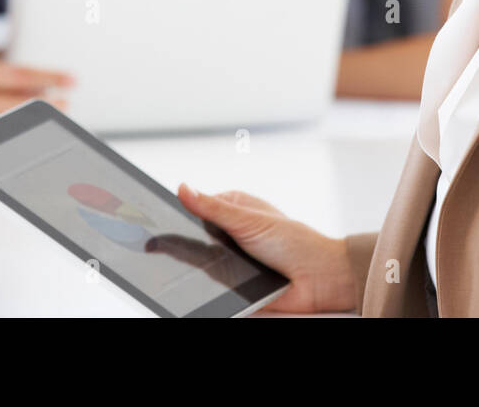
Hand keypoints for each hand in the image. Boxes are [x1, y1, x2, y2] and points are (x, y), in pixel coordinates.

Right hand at [0, 58, 72, 153]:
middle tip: (66, 106)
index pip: (22, 75)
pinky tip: (29, 149)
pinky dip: (13, 148)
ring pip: (9, 129)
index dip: (50, 77)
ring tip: (52, 128)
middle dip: (48, 106)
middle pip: (19, 103)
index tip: (72, 80)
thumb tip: (46, 90)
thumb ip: (10, 81)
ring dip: (34, 129)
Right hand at [172, 185, 358, 312]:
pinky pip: (214, 288)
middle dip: (189, 245)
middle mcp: (232, 232)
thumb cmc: (295, 242)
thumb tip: (183, 189)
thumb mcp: (248, 219)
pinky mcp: (235, 284)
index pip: (197, 208)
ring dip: (201, 269)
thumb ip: (212, 207)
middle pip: (196, 238)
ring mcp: (233, 259)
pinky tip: (207, 289)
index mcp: (234, 208)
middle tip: (173, 247)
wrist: (319, 279)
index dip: (180, 214)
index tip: (158, 218)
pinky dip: (210, 289)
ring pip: (203, 264)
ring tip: (197, 269)